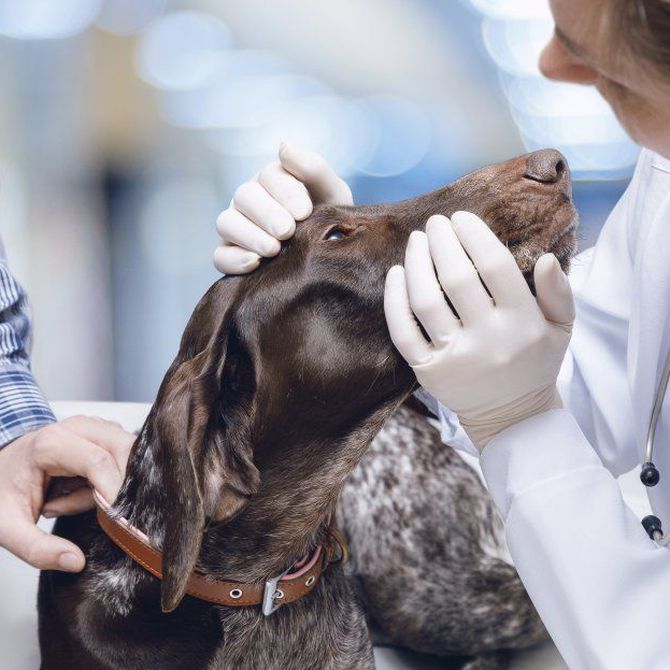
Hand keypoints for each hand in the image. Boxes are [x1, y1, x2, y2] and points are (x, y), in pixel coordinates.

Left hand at [0, 416, 133, 571]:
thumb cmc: (2, 490)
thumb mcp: (7, 527)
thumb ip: (38, 549)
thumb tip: (76, 561)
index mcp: (50, 443)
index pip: (99, 462)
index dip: (115, 492)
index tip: (120, 522)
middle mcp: (77, 427)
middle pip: (122, 449)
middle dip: (119, 486)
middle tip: (94, 513)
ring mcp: (93, 426)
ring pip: (127, 452)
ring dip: (114, 482)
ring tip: (73, 498)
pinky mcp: (103, 432)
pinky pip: (124, 454)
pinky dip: (113, 477)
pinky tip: (84, 488)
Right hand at [214, 143, 352, 273]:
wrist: (330, 253)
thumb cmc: (330, 218)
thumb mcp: (333, 193)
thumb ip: (313, 169)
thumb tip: (284, 147)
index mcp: (273, 180)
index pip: (270, 176)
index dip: (285, 192)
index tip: (304, 212)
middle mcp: (250, 200)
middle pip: (244, 197)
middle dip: (267, 214)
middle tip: (287, 231)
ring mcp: (237, 227)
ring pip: (226, 223)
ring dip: (249, 235)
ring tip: (274, 249)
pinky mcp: (231, 255)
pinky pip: (220, 256)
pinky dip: (234, 259)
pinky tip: (255, 263)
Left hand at [384, 211, 573, 451]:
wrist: (512, 416)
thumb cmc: (535, 363)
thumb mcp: (561, 329)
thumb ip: (559, 293)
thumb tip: (546, 258)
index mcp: (522, 323)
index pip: (495, 266)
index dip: (474, 235)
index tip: (461, 218)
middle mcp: (487, 339)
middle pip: (456, 278)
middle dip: (442, 241)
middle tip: (435, 223)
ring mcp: (454, 357)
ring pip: (425, 301)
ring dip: (416, 263)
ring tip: (416, 241)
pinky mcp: (428, 372)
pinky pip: (403, 332)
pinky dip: (394, 300)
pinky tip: (396, 274)